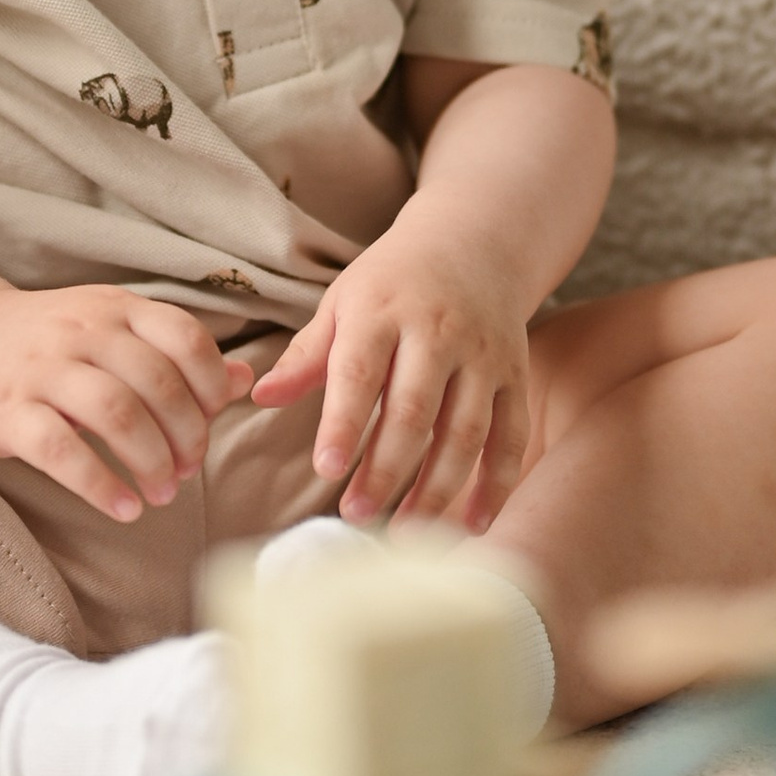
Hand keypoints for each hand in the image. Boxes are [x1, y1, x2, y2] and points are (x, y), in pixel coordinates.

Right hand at [0, 285, 245, 523]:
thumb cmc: (51, 347)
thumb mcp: (113, 334)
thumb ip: (176, 356)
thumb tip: (243, 382)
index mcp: (116, 307)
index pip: (185, 337)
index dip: (210, 386)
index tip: (210, 422)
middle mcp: (82, 329)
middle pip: (156, 381)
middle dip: (185, 436)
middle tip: (187, 471)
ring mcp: (41, 368)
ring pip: (114, 412)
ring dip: (150, 462)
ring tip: (161, 493)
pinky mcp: (6, 410)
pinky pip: (60, 450)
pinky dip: (100, 485)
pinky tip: (123, 508)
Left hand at [254, 213, 535, 532]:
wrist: (474, 241)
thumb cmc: (392, 282)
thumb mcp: (343, 302)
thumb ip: (306, 354)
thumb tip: (259, 396)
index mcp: (383, 312)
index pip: (360, 373)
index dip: (344, 423)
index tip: (326, 469)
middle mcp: (438, 332)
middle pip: (414, 410)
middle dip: (385, 469)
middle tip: (355, 515)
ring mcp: (483, 355)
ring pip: (465, 431)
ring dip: (437, 488)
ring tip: (407, 533)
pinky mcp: (515, 374)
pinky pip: (511, 435)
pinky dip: (496, 484)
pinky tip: (472, 524)